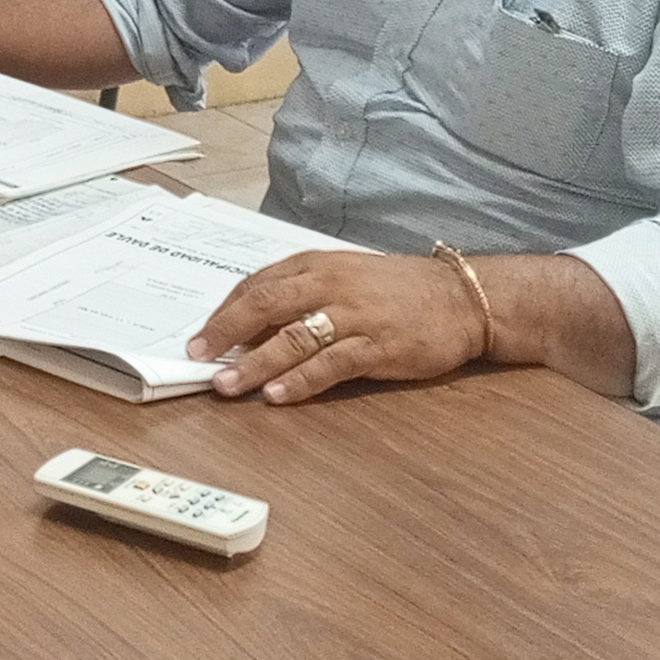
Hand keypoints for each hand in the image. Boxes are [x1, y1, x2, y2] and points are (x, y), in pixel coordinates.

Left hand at [188, 250, 492, 404]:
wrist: (461, 296)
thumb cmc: (397, 289)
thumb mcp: (345, 276)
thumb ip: (301, 294)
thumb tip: (251, 328)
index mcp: (318, 264)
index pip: (258, 284)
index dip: (225, 311)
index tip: (200, 334)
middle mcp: (331, 284)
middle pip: (266, 304)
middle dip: (225, 331)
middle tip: (197, 356)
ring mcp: (355, 315)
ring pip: (293, 338)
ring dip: (255, 363)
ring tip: (228, 384)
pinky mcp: (379, 345)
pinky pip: (331, 364)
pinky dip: (301, 381)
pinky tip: (278, 396)